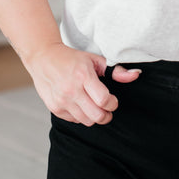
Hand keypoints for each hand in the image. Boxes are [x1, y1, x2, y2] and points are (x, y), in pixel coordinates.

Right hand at [25, 43, 140, 125]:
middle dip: (107, 115)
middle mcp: (71, 90)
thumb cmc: (72, 58)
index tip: (112, 100)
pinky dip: (81, 116)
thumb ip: (116, 70)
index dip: (113, 103)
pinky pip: (74, 120)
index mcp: (83, 76)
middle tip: (107, 108)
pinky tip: (81, 105)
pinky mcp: (54, 108)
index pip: (104, 100)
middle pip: (96, 116)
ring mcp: (61, 101)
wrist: (43, 58)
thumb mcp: (95, 60)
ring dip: (94, 116)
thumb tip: (136, 75)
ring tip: (94, 106)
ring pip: (86, 121)